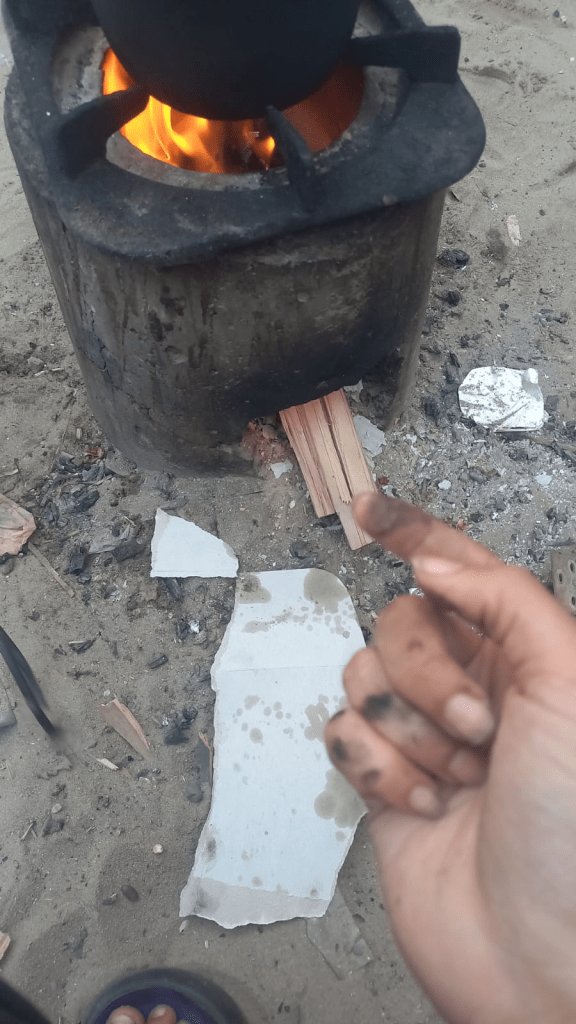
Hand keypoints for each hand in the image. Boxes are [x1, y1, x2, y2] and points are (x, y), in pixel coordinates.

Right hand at [324, 492, 575, 1023]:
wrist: (540, 953)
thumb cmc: (575, 827)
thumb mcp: (568, 685)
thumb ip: (504, 600)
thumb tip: (434, 563)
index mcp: (523, 654)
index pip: (460, 569)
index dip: (416, 531)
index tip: (374, 508)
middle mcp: (472, 686)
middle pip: (401, 622)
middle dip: (428, 676)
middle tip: (479, 731)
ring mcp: (424, 733)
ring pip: (365, 674)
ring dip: (409, 731)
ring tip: (459, 780)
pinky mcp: (384, 778)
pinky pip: (344, 733)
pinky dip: (377, 769)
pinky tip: (422, 806)